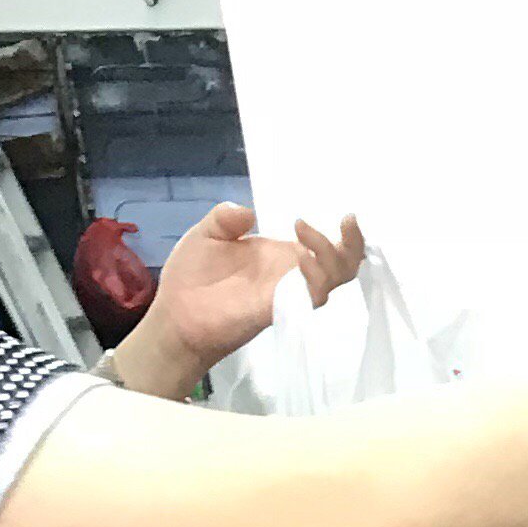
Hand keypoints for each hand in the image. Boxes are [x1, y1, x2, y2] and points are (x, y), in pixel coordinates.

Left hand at [120, 204, 368, 393]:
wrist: (177, 314)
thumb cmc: (191, 275)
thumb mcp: (207, 233)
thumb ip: (226, 218)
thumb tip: (250, 212)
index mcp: (280, 255)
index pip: (325, 246)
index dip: (343, 235)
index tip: (345, 215)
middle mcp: (292, 275)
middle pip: (342, 265)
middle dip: (351, 244)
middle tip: (342, 222)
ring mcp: (289, 293)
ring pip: (334, 280)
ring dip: (331, 255)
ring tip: (304, 233)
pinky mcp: (280, 309)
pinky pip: (311, 298)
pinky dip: (315, 278)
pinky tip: (300, 261)